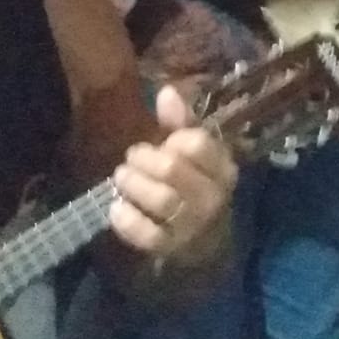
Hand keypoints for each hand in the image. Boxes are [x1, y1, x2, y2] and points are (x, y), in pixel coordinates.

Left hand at [109, 84, 237, 264]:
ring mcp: (192, 225)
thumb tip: (166, 91)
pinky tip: (116, 208)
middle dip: (145, 160)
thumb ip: (180, 123)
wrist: (204, 242)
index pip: (198, 144)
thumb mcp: (195, 154)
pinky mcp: (171, 248)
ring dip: (134, 185)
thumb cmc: (196, 186)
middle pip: (173, 170)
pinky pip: (147, 234)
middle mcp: (212, 196)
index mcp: (222, 168)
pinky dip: (127, 220)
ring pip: (161, 200)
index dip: (174, 139)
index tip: (166, 142)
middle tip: (131, 157)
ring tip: (120, 177)